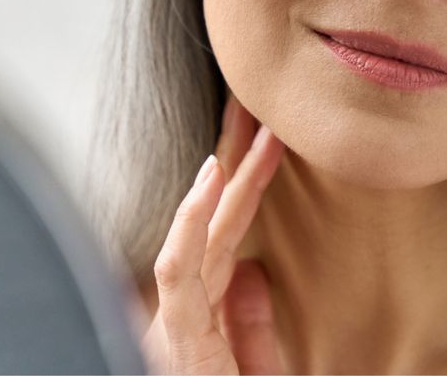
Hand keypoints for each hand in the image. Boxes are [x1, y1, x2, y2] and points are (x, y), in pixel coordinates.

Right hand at [142, 91, 287, 373]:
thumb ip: (253, 331)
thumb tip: (254, 273)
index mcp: (204, 322)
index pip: (226, 239)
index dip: (246, 185)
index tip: (270, 137)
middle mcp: (184, 318)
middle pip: (211, 226)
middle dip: (232, 162)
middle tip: (254, 106)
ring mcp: (177, 327)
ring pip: (193, 235)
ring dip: (222, 176)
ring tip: (247, 126)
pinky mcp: (177, 341)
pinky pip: (179, 271)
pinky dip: (193, 221)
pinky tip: (212, 180)